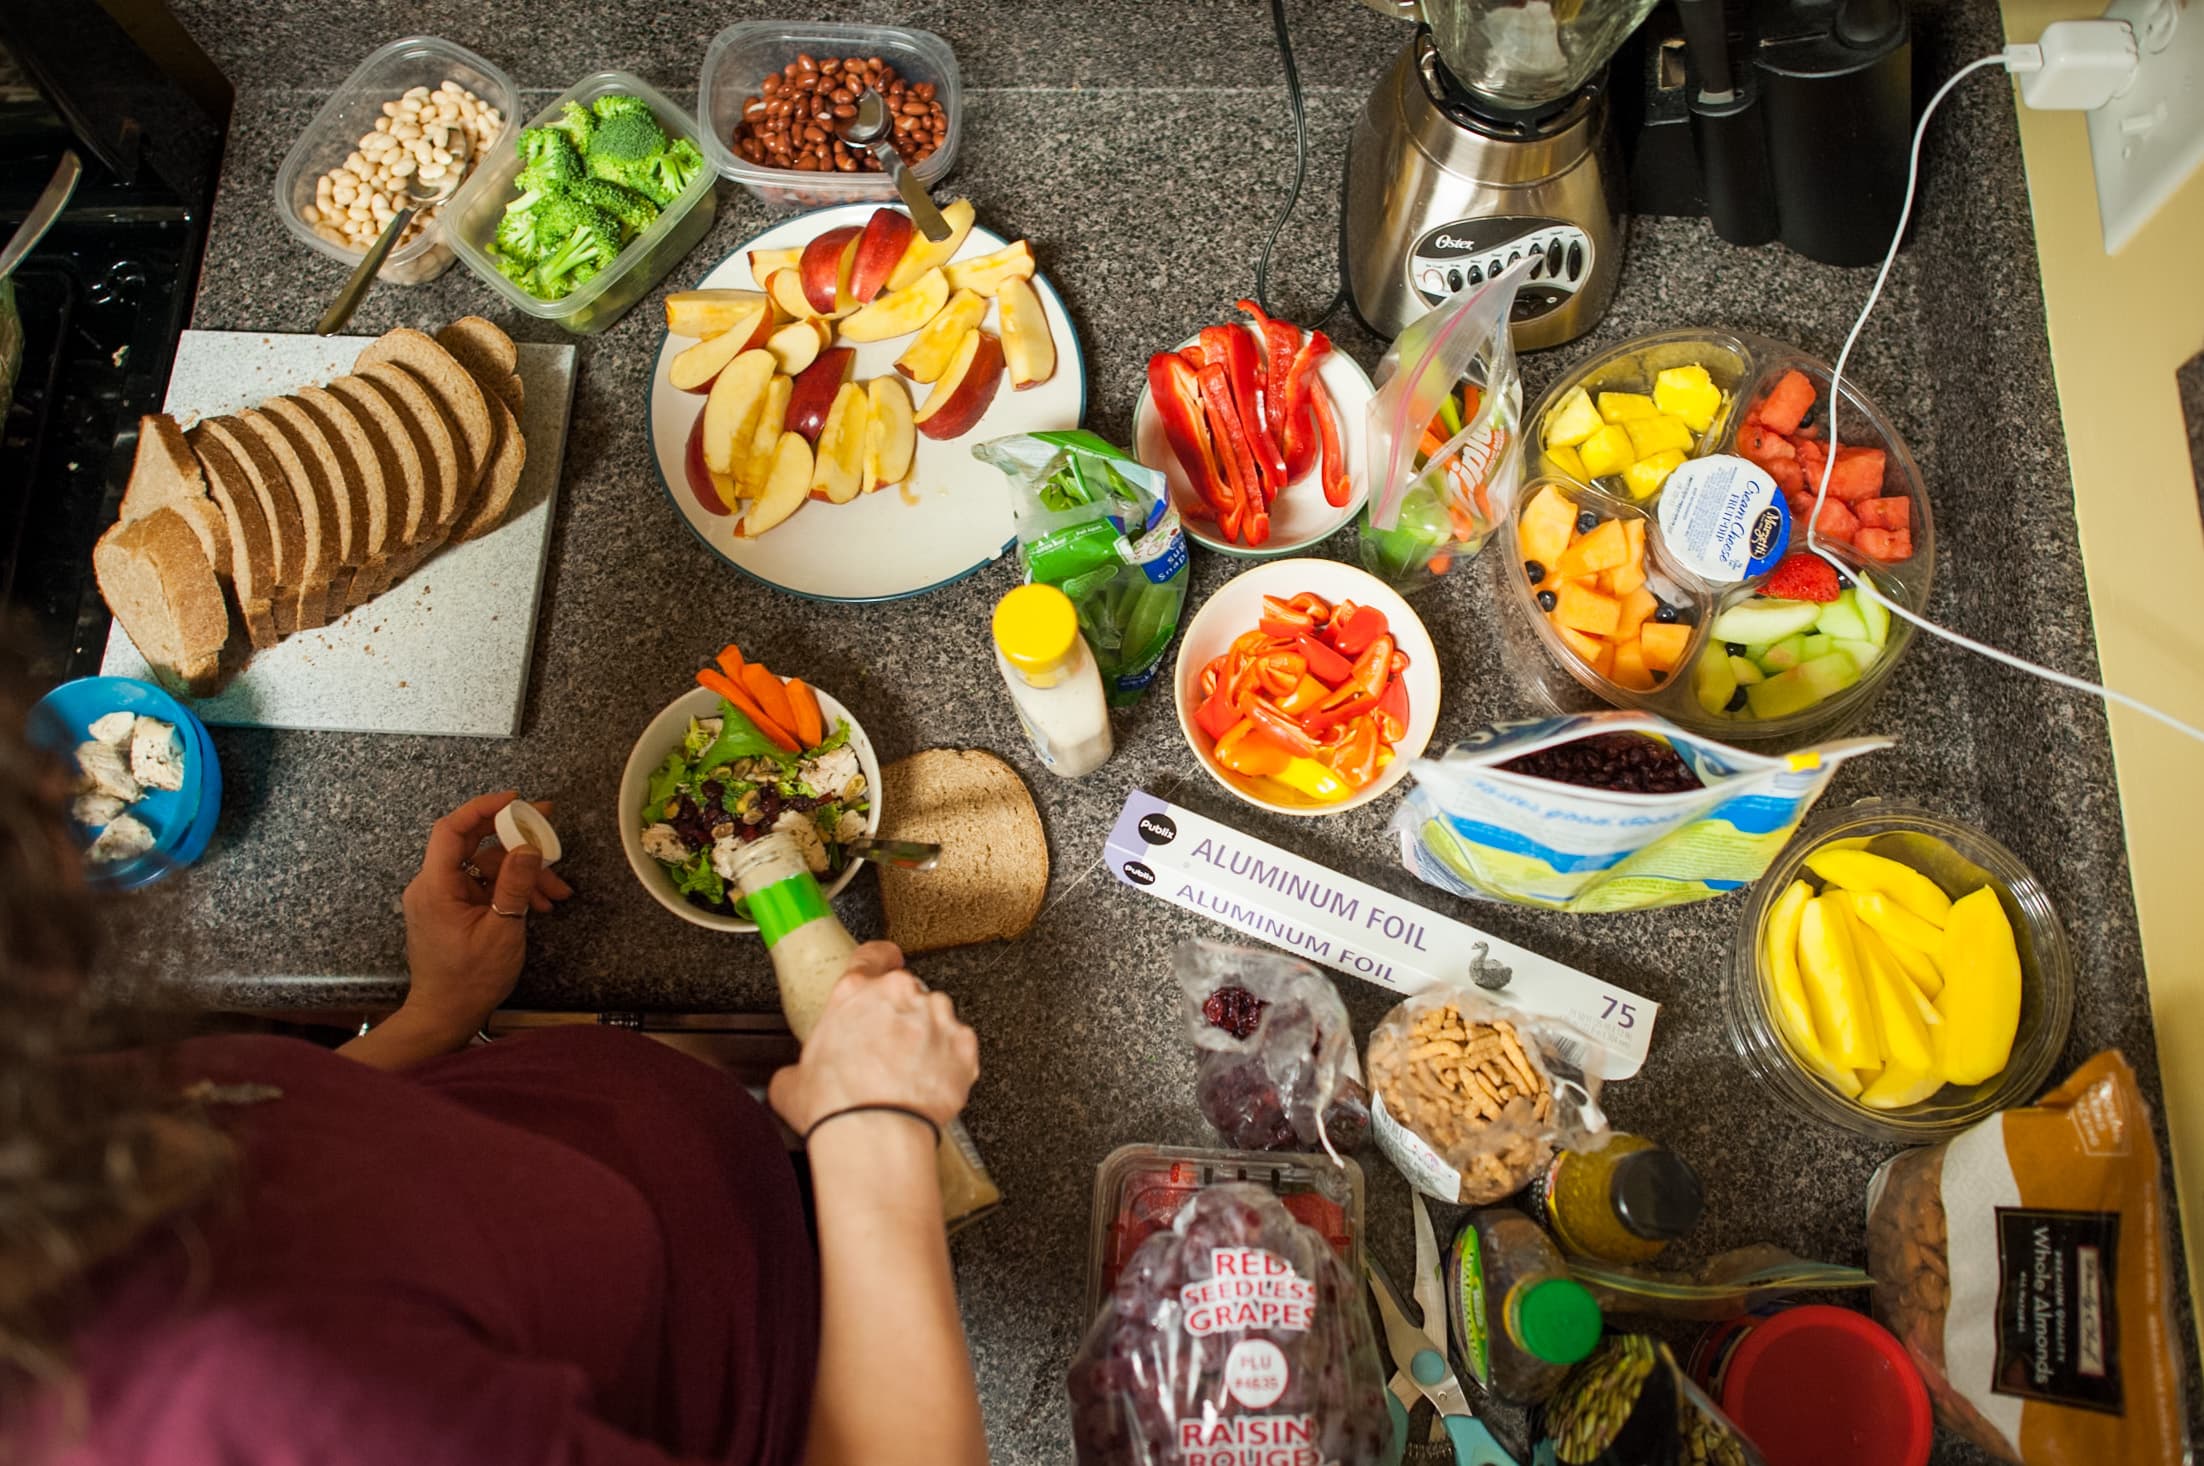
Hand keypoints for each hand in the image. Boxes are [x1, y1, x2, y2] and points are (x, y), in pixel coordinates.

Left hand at [399, 791, 572, 1044]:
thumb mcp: (501, 929)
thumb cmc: (470, 979)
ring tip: (556, 893)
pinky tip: (538, 904)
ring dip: (521, 875)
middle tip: (551, 835)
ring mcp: (440, 898)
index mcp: (435, 886)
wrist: (445, 1015)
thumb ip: (515, 885)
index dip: (483, 808)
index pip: (451, 829)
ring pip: (484, 868)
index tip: (516, 801)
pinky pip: (481, 887)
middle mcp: (431, 886)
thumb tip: (529, 846)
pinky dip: (508, 891)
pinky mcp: (450, 910)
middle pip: (473, 846)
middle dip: (516, 844)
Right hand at [769, 942, 978, 1137]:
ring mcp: (936, 1018)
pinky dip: (950, 1063)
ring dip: (927, 1038)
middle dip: (900, 1016)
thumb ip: (798, 1067)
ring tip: (908, 1075)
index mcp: (855, 993)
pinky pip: (960, 1047)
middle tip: (886, 1052)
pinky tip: (928, 1086)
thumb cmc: (838, 1106)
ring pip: (936, 1017)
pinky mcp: (964, 1046)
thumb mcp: (792, 1083)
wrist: (877, 1135)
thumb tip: (793, 1080)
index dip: (880, 959)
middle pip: (906, 992)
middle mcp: (900, 996)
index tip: (887, 962)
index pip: (872, 956)